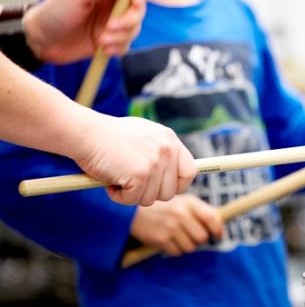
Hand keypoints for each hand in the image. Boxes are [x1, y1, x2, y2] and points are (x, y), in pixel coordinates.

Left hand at [23, 0, 147, 63]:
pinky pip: (127, 45)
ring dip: (120, 37)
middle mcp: (113, 4)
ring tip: (101, 40)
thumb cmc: (54, 13)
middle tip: (110, 27)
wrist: (42, 41)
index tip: (135, 3)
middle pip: (139, 9)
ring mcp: (113, 23)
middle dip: (128, 21)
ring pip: (134, 29)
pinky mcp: (111, 40)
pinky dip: (117, 48)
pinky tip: (102, 49)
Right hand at [72, 113, 196, 205]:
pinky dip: (118, 196)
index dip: (178, 185)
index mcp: (170, 139)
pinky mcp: (141, 175)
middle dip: (149, 193)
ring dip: (132, 194)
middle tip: (130, 182)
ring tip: (118, 177)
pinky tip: (110, 181)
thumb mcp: (144, 137)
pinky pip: (133, 200)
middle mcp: (167, 150)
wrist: (85, 132)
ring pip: (151, 199)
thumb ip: (160, 153)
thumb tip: (172, 176)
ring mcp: (155, 163)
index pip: (190, 172)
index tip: (163, 188)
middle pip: (170, 192)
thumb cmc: (108, 136)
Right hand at [130, 195, 223, 255]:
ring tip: (179, 237)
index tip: (218, 236)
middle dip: (201, 240)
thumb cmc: (164, 207)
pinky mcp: (161, 240)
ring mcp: (170, 227)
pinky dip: (176, 249)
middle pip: (202, 237)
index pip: (212, 218)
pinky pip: (177, 252)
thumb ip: (200, 211)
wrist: (135, 211)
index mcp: (189, 203)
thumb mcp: (183, 201)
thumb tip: (218, 225)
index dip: (218, 229)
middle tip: (194, 237)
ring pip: (191, 247)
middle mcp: (181, 214)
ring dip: (187, 245)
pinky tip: (169, 240)